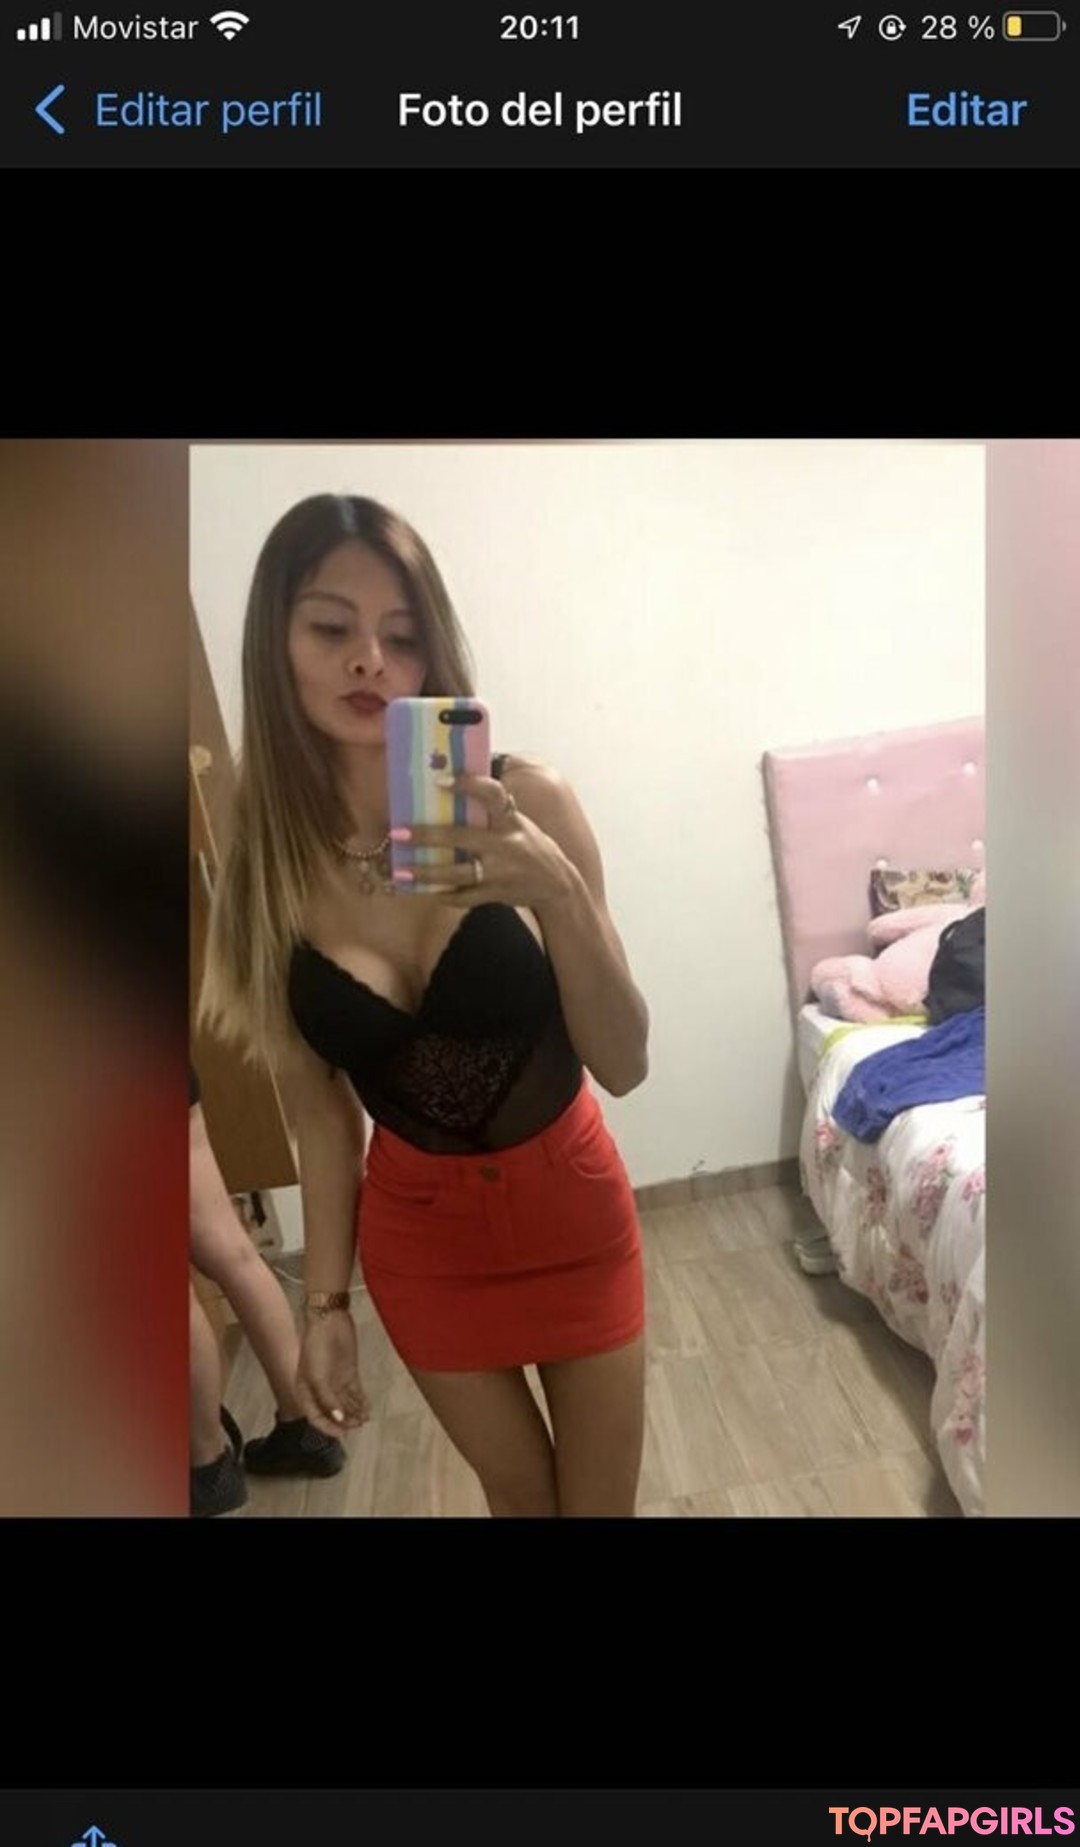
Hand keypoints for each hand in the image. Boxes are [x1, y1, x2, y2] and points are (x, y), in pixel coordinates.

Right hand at [296, 1313, 370, 1436]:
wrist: (329, 1320)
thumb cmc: (316, 1348)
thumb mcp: (317, 1377)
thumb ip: (328, 1400)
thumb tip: (340, 1420)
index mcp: (306, 1392)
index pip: (316, 1417)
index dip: (328, 1428)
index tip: (342, 1434)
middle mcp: (320, 1390)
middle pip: (332, 1412)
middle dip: (344, 1421)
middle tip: (357, 1425)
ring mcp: (335, 1382)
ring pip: (345, 1404)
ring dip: (354, 1413)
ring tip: (364, 1419)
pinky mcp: (348, 1373)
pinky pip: (355, 1393)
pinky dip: (361, 1402)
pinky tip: (367, 1409)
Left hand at [392, 772, 572, 910]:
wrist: (557, 884)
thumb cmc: (530, 845)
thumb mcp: (518, 823)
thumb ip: (493, 811)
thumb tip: (456, 788)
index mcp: (510, 820)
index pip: (492, 795)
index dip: (468, 785)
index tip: (440, 780)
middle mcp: (505, 843)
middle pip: (461, 837)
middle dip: (427, 836)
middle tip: (398, 833)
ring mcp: (500, 871)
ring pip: (457, 873)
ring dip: (426, 873)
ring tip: (401, 872)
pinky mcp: (496, 893)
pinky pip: (465, 896)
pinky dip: (444, 894)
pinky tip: (425, 891)